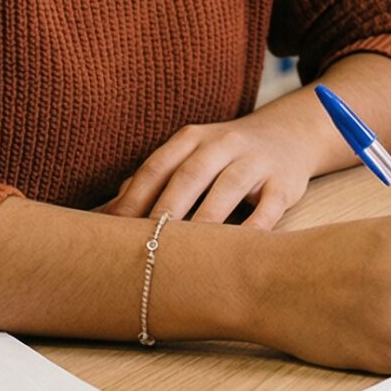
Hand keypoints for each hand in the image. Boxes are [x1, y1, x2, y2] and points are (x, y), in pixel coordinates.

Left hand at [100, 107, 333, 228]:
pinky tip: (238, 251)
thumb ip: (151, 182)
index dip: (134, 199)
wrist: (289, 136)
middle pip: (189, 175)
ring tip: (190, 254)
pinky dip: (255, 228)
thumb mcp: (189, 157)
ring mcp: (255, 160)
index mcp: (191, 138)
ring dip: (208, 218)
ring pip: (228, 188)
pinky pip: (269, 207)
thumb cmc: (222, 158)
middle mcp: (222, 143)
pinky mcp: (284, 181)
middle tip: (147, 245)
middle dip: (167, 209)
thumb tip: (101, 216)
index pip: (157, 168)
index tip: (113, 233)